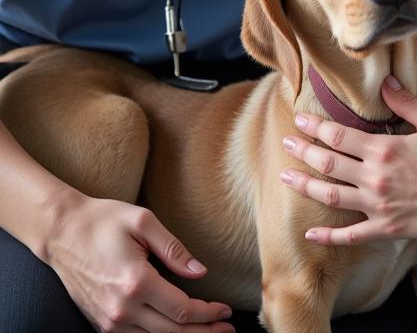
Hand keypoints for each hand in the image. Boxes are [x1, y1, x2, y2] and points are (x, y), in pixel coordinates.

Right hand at [44, 192, 234, 332]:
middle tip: (227, 330)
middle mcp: (121, 309)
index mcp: (136, 282)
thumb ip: (174, 249)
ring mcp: (108, 320)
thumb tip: (200, 272)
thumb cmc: (104, 222)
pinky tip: (175, 331)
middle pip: (171, 332)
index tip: (226, 310)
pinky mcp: (100, 322)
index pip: (182, 310)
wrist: (62, 233)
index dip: (208, 313)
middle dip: (204, 332)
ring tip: (208, 332)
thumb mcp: (144, 222)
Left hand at [280, 75, 416, 244]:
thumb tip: (387, 82)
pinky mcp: (387, 228)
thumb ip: (407, 103)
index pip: (340, 135)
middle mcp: (375, 178)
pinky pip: (350, 236)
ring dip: (305, 186)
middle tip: (285, 142)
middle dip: (304, 151)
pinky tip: (309, 234)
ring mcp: (378, 206)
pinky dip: (327, 236)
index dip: (316, 127)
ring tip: (285, 178)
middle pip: (329, 163)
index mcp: (385, 149)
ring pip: (332, 196)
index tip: (300, 119)